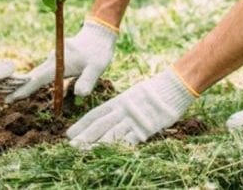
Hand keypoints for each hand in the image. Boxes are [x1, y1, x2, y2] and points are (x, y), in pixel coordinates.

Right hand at [5, 19, 117, 102]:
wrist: (99, 33)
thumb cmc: (98, 51)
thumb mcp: (97, 68)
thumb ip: (88, 81)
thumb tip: (79, 95)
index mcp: (59, 63)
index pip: (38, 79)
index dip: (24, 89)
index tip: (9, 98)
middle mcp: (52, 60)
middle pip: (32, 76)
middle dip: (18, 87)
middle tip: (4, 100)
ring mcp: (53, 59)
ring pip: (36, 74)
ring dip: (25, 84)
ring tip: (11, 96)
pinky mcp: (56, 61)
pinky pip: (43, 72)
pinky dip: (35, 80)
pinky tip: (29, 87)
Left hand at [66, 69, 195, 147]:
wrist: (173, 87)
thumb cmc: (154, 91)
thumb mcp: (133, 95)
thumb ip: (121, 106)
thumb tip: (111, 114)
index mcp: (118, 101)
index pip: (95, 114)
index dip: (81, 124)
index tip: (69, 134)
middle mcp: (122, 110)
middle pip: (100, 125)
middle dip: (84, 137)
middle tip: (71, 147)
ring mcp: (133, 119)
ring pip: (111, 134)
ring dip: (97, 145)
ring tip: (84, 153)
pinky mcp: (146, 128)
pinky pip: (130, 140)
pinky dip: (119, 148)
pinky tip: (109, 155)